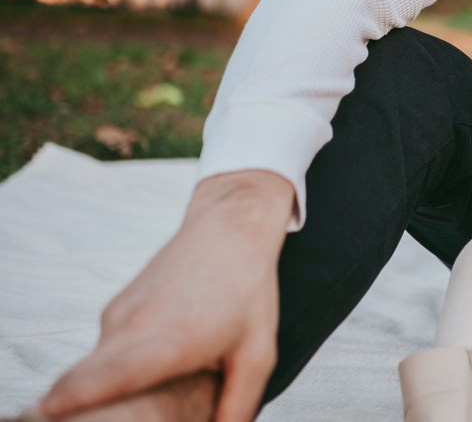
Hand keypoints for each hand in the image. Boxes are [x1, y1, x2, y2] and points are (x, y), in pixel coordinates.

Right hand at [39, 171, 294, 421]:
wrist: (230, 228)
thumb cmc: (248, 292)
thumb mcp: (257, 354)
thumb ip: (236, 405)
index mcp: (162, 342)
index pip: (93, 385)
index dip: (67, 406)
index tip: (54, 418)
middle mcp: (129, 328)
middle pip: (75, 385)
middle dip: (77, 410)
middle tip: (108, 416)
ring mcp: (116, 315)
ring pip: (93, 369)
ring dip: (105, 389)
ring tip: (147, 392)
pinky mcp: (114, 308)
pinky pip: (105, 350)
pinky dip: (113, 367)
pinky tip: (151, 364)